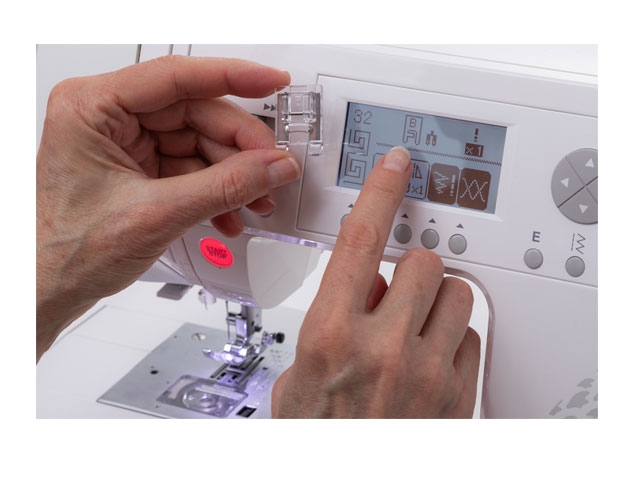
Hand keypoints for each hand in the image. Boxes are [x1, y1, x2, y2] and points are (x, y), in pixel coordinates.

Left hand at [36, 55, 299, 360]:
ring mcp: (125, 142)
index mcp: (93, 107)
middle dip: (239, 148)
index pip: (176, 77)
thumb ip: (225, 187)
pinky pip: (192, 166)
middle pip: (196, 113)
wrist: (52, 289)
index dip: (233, 77)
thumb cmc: (67, 252)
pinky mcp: (139, 167)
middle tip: (272, 169)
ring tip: (254, 200)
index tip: (272, 82)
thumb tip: (273, 166)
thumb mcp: (158, 214)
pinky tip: (229, 213)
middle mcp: (108, 117)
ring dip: (233, 175)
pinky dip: (215, 190)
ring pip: (200, 142)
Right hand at [271, 147, 480, 417]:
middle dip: (409, 269)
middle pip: (421, 262)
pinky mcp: (456, 395)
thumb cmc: (315, 433)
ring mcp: (425, 371)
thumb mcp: (297, 373)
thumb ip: (331, 319)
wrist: (343, 475)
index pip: (362, 237)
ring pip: (454, 294)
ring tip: (410, 327)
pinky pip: (470, 337)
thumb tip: (362, 284)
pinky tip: (428, 358)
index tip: (396, 167)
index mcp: (329, 334)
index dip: (381, 190)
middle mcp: (381, 347)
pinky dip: (452, 338)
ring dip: (433, 301)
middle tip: (392, 292)